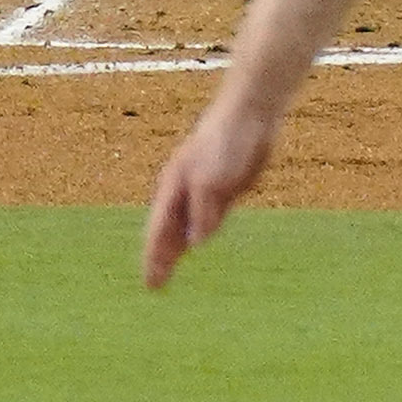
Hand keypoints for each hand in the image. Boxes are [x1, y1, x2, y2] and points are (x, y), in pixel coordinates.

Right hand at [142, 97, 279, 288]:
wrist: (250, 114)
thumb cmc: (224, 142)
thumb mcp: (210, 180)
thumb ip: (202, 212)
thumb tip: (195, 245)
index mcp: (173, 188)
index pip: (159, 232)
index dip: (153, 258)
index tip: (150, 283)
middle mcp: (185, 192)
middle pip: (170, 232)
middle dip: (161, 258)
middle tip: (155, 287)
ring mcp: (206, 190)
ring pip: (188, 227)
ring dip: (179, 248)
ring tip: (168, 270)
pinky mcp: (227, 187)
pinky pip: (211, 218)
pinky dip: (202, 234)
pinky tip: (198, 245)